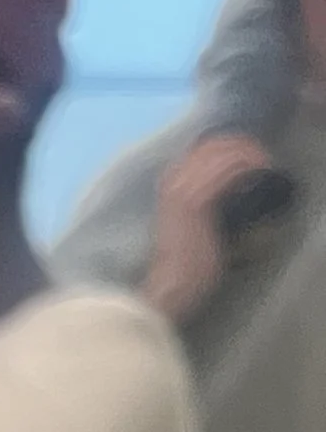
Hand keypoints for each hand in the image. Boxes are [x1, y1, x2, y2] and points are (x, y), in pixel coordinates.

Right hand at [142, 131, 272, 323]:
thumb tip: (231, 191)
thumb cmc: (180, 265)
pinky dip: (249, 169)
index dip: (230, 145)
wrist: (166, 287)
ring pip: (225, 154)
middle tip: (263, 159)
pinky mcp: (197, 202)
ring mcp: (183, 189)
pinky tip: (262, 175)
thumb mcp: (188, 224)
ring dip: (251, 156)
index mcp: (169, 183)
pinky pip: (229, 172)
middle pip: (215, 144)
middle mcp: (173, 179)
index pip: (203, 147)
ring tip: (266, 166)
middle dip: (243, 146)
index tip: (250, 156)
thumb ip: (203, 202)